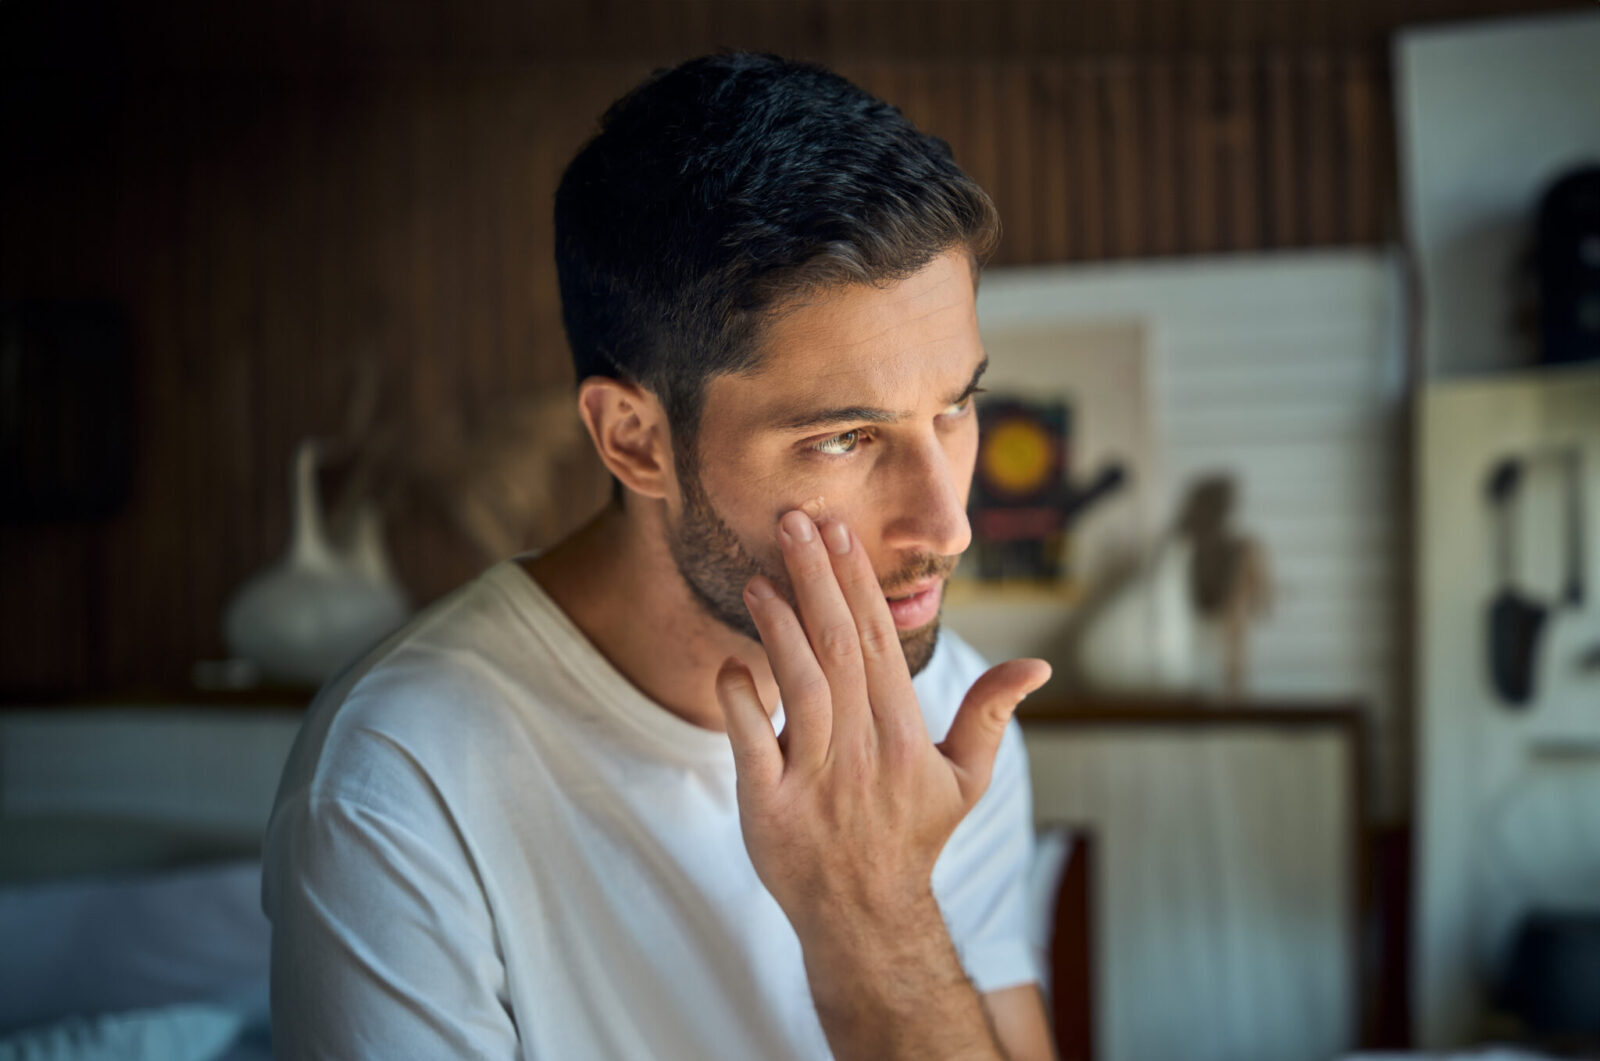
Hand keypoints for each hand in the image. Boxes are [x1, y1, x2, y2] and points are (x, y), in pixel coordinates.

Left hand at [714, 509, 1049, 940]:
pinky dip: (741, 704)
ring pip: (800, 688)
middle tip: (792, 523)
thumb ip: (990, 714)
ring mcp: (816, 780)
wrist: (866, 915)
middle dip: (815, 579)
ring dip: (778, 629)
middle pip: (838, 649)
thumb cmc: (912, 835)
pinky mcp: (769, 809)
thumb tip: (1037, 665)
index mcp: (905, 735)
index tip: (839, 532)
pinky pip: (752, 746)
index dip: (857, 582)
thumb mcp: (964, 778)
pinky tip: (730, 666)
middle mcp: (863, 752)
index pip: (878, 642)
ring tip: (759, 580)